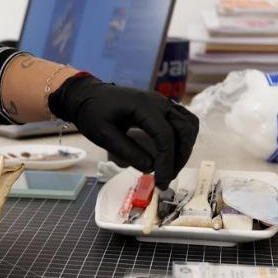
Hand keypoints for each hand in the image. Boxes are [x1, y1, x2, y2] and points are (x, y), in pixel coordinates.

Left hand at [49, 75, 198, 185]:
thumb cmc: (92, 113)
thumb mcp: (103, 134)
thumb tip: (151, 167)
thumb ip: (127, 150)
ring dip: (185, 148)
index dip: (167, 162)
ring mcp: (163, 102)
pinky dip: (184, 138)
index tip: (161, 182)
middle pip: (184, 129)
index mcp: (143, 105)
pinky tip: (172, 154)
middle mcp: (159, 101)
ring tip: (170, 167)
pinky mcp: (163, 107)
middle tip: (166, 178)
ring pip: (189, 125)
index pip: (165, 135)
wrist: (88, 95)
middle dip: (179, 157)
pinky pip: (185, 121)